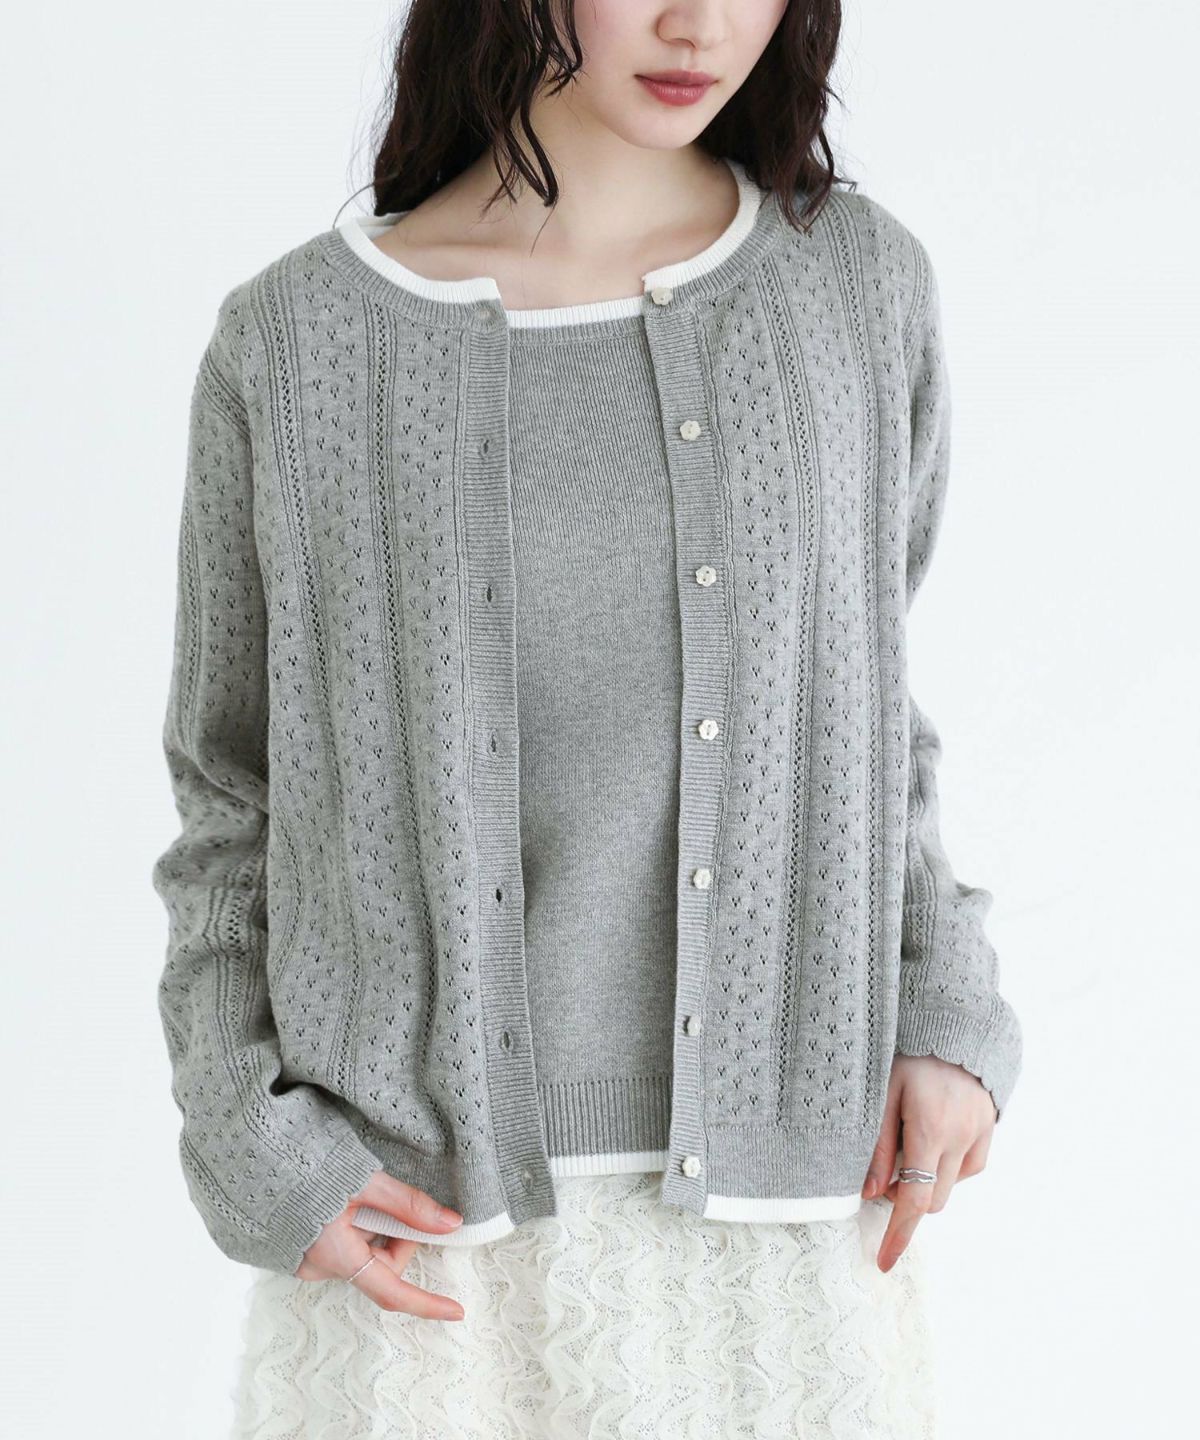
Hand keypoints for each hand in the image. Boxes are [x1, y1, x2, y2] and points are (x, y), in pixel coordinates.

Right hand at [294, 1168, 466, 1319]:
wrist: (252, 1155)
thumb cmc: (306, 1167)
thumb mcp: (364, 1181)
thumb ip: (408, 1205)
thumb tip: (451, 1223)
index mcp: (336, 1256)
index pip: (392, 1292)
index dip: (426, 1303)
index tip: (457, 1311)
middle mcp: (320, 1267)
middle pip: (380, 1267)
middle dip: (398, 1238)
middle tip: (395, 1202)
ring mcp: (306, 1260)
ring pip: (361, 1255)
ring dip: (374, 1229)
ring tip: (359, 1192)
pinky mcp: (297, 1248)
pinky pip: (340, 1247)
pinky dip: (354, 1228)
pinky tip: (343, 1200)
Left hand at [861, 1054, 996, 1272]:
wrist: (952, 1019)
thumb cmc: (907, 1053)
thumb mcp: (880, 1092)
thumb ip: (876, 1145)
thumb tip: (871, 1194)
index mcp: (930, 1130)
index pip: (915, 1199)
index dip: (899, 1235)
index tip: (884, 1262)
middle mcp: (961, 1137)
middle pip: (933, 1199)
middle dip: (906, 1200)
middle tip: (882, 1174)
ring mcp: (980, 1133)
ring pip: (951, 1184)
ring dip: (926, 1181)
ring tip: (905, 1146)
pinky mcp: (990, 1127)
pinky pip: (969, 1166)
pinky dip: (947, 1167)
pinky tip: (931, 1141)